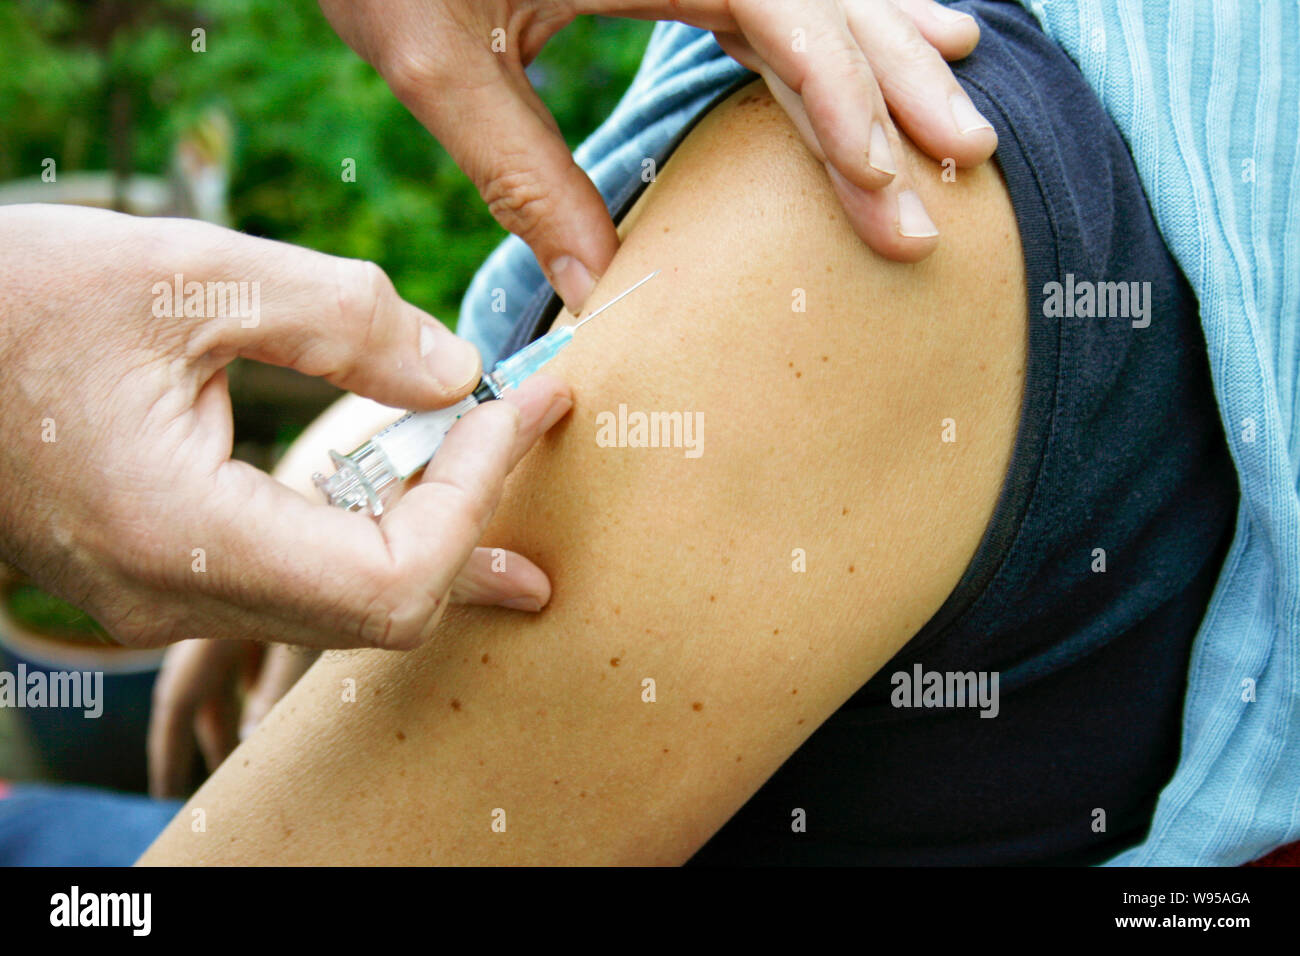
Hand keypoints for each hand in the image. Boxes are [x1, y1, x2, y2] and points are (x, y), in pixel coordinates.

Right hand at [0, 204, 571, 650]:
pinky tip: (414, 487)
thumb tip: (458, 374)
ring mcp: (165, 601)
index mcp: (181, 537)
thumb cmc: (16, 299)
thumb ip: (340, 321)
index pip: (391, 576)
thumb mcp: (190, 275)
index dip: (478, 491)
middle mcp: (175, 597)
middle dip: (473, 511)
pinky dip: (371, 529)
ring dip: (434, 528)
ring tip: (506, 461)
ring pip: (344, 608)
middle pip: (382, 609)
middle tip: (531, 424)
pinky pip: (299, 583)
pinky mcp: (163, 577)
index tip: (529, 402)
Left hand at [318, 0, 996, 304]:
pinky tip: (894, 30)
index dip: (838, 100)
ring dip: (892, 42)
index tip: (882, 182)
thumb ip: (522, 174)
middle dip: (895, 85)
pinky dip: (844, 11)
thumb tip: (596, 292)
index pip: (777, 15)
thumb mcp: (436, 61)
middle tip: (964, 167)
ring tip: (962, 99)